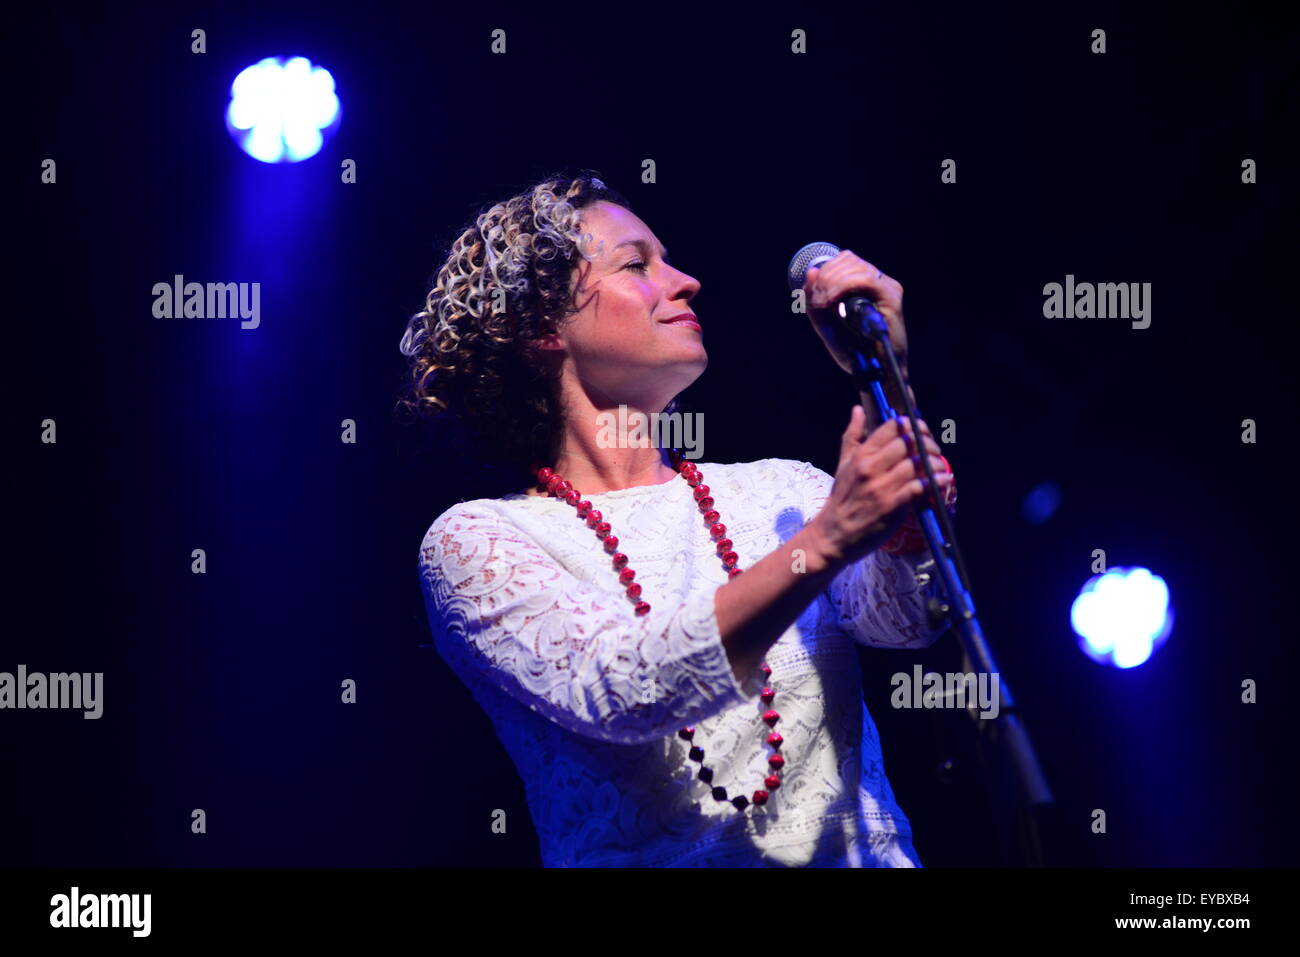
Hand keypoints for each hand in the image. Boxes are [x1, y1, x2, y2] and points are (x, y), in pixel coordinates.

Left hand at [803, 250, 907, 376]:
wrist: (873, 373)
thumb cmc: (853, 351)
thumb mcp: (825, 323)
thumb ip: (814, 300)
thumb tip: (811, 271)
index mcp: (866, 284)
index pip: (844, 259)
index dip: (825, 271)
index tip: (814, 296)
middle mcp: (879, 281)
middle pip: (848, 259)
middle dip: (826, 277)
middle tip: (818, 301)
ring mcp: (887, 287)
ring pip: (855, 267)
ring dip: (832, 283)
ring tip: (823, 303)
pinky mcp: (892, 297)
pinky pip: (865, 280)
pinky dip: (843, 286)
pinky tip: (832, 300)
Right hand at [807, 406, 950, 566]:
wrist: (833, 535)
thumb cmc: (841, 500)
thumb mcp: (843, 464)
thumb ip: (853, 436)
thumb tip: (858, 410)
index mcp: (861, 455)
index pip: (891, 427)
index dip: (911, 424)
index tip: (921, 430)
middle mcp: (870, 468)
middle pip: (908, 442)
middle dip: (928, 442)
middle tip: (934, 449)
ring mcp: (881, 487)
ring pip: (917, 463)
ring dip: (935, 462)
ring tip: (940, 466)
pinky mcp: (892, 506)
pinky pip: (919, 487)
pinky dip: (935, 482)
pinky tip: (943, 480)